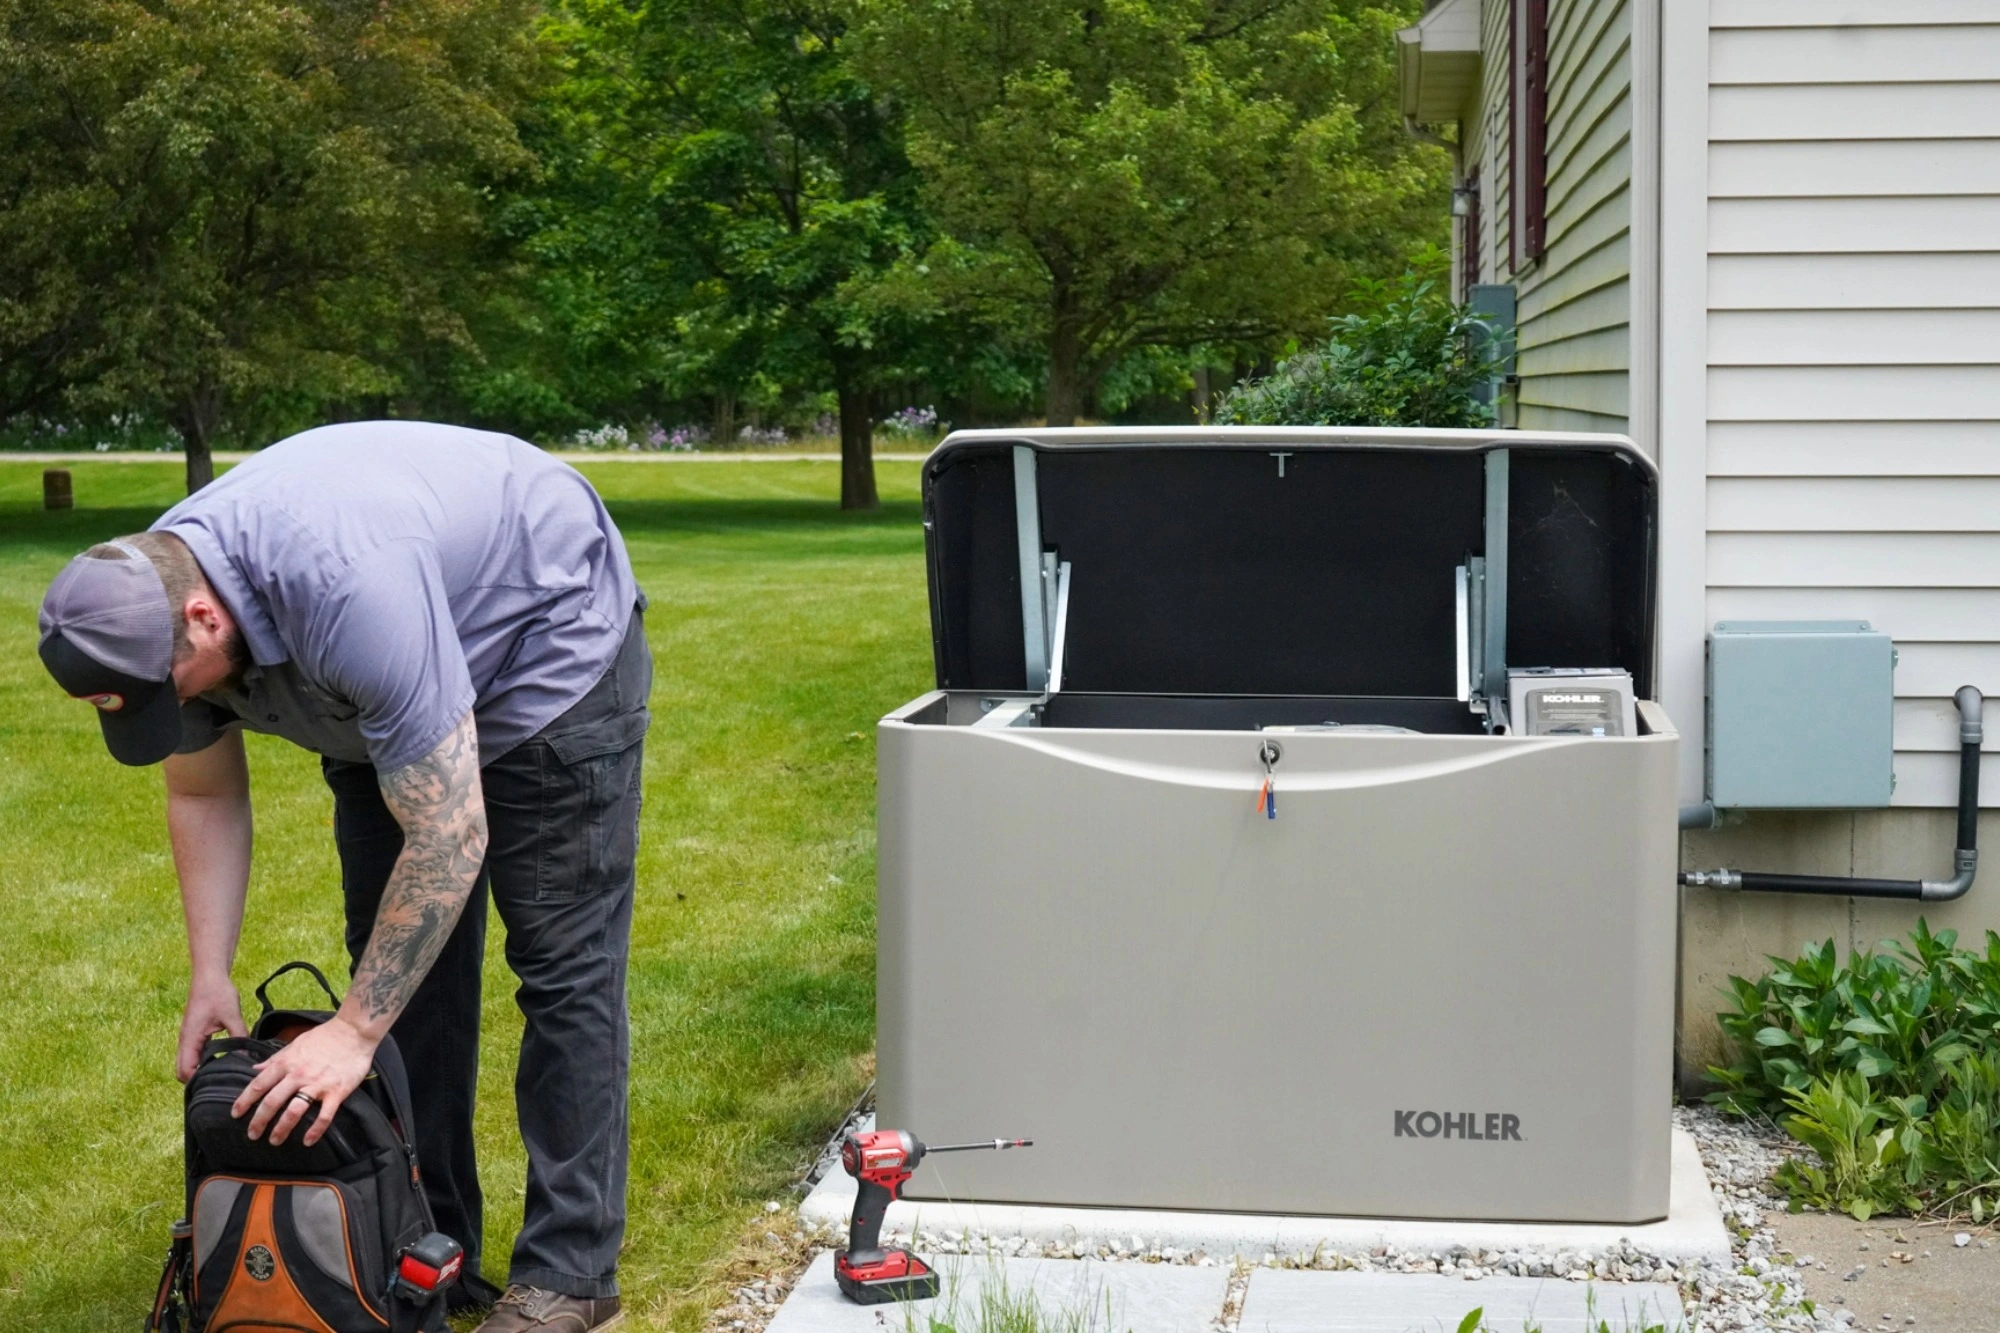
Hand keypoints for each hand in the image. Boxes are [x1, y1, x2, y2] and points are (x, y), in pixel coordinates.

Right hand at [178, 976, 247, 1082]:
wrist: (210, 976)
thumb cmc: (218, 993)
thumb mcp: (232, 1016)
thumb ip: (239, 1037)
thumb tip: (247, 1057)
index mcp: (189, 1039)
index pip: (184, 1071)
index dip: (196, 1082)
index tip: (215, 1086)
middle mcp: (185, 1041)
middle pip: (183, 1071)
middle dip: (197, 1080)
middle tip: (220, 1084)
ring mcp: (189, 1038)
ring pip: (189, 1063)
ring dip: (201, 1070)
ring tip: (222, 1076)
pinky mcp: (195, 1034)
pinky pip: (196, 1054)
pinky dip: (204, 1061)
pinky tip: (222, 1061)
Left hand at [232, 1015, 377, 1147]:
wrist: (354, 1031)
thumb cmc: (325, 1036)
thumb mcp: (295, 1043)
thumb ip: (275, 1059)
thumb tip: (255, 1069)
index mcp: (286, 1062)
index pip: (259, 1084)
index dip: (245, 1101)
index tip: (235, 1114)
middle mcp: (298, 1075)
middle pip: (272, 1102)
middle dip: (259, 1121)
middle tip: (253, 1134)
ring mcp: (318, 1084)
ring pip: (294, 1111)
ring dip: (281, 1129)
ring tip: (274, 1141)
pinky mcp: (337, 1092)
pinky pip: (324, 1115)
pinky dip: (315, 1130)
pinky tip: (308, 1141)